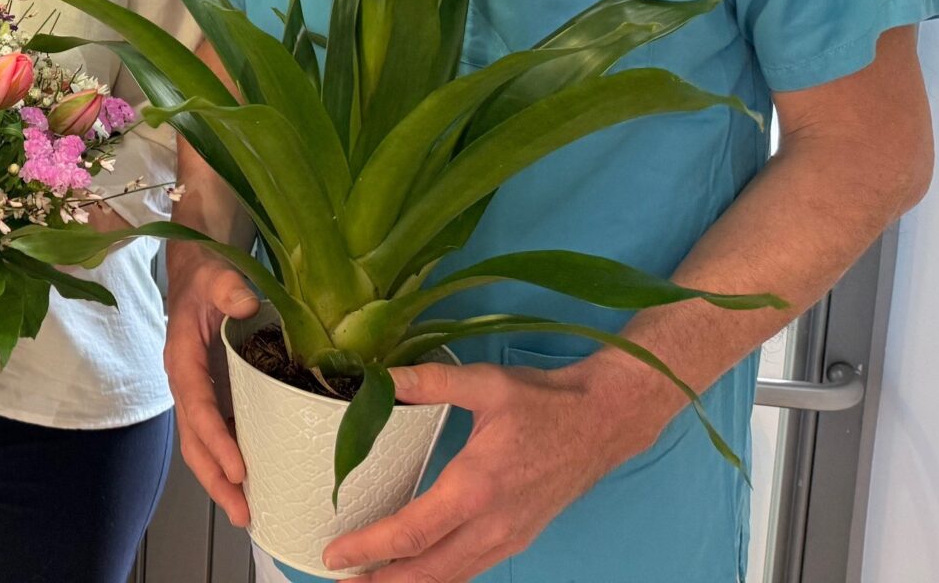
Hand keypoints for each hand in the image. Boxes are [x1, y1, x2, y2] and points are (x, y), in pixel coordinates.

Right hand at [162, 251, 259, 526]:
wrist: (197, 274)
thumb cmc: (208, 277)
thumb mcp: (217, 275)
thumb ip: (228, 287)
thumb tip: (245, 304)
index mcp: (183, 356)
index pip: (197, 405)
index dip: (216, 439)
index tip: (239, 469)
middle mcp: (185, 382)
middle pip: (193, 440)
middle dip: (215, 478)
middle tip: (242, 512)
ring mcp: (197, 394)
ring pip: (200, 445)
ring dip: (220, 481)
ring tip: (247, 513)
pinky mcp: (212, 397)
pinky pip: (215, 436)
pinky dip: (228, 463)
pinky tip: (253, 484)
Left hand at [319, 358, 668, 579]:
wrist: (602, 423)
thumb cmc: (544, 403)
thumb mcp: (484, 384)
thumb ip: (429, 381)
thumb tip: (380, 375)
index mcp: (475, 488)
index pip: (412, 533)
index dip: (370, 548)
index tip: (335, 554)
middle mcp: (492, 524)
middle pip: (429, 571)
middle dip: (383, 581)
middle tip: (341, 579)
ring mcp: (508, 537)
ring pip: (452, 576)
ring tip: (372, 580)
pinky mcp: (518, 537)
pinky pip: (471, 568)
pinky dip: (440, 576)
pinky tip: (421, 570)